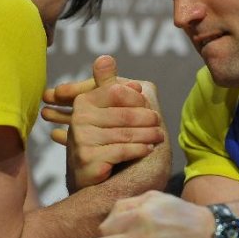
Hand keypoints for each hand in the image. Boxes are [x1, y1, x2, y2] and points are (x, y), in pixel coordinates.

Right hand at [43, 55, 164, 191]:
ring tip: (159, 136)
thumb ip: (108, 84)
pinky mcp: (88, 159)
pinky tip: (147, 150)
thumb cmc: (103, 140)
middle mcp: (79, 119)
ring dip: (147, 135)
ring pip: (125, 133)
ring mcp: (82, 140)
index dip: (137, 99)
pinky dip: (138, 149)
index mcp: (84, 101)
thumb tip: (105, 57)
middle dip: (146, 119)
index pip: (116, 92)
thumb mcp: (105, 110)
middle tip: (159, 123)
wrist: (92, 179)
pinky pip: (121, 150)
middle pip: (124, 114)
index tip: (148, 105)